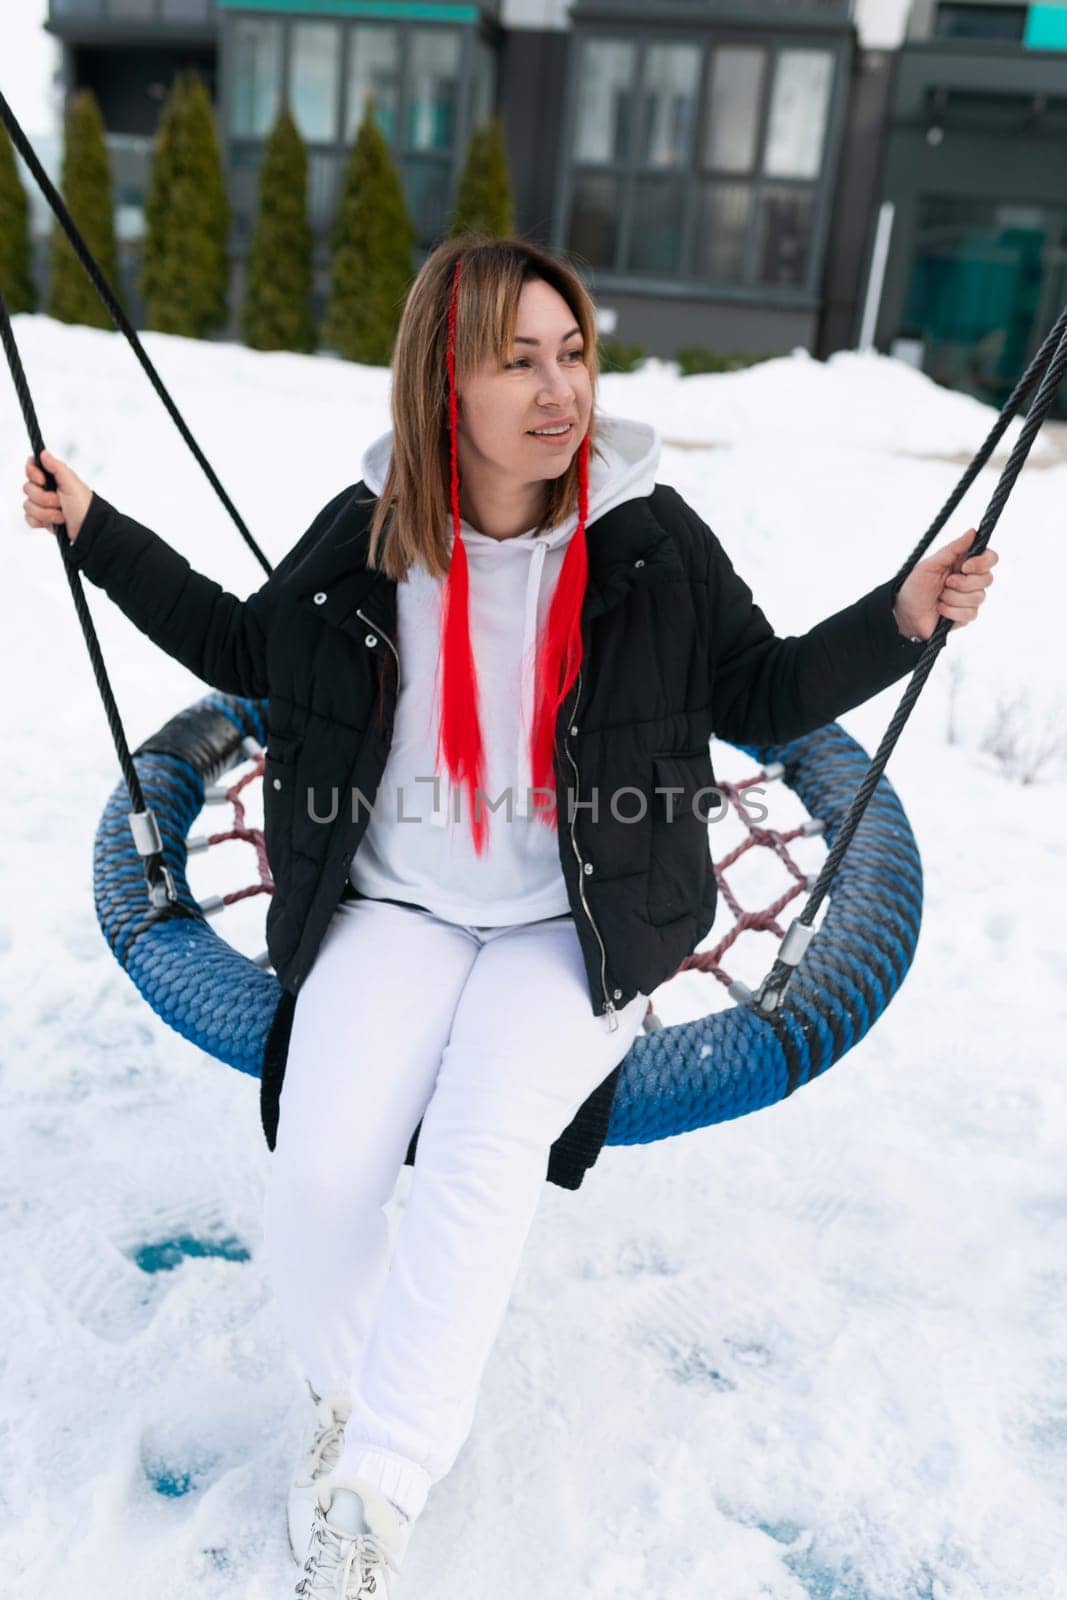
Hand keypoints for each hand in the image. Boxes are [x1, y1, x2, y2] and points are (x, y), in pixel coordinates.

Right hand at [22, 449, 92, 542]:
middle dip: (44, 498)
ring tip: (62, 516)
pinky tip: (54, 523)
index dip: (33, 473)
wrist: (88, 529)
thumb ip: (57, 467)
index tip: (42, 480)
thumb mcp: (72, 484)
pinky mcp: (41, 520)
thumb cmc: (84, 506)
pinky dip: (41, 522)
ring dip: (46, 513)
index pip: (31, 467)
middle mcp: (46, 489)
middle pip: (27, 488)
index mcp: (53, 478)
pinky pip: (29, 519)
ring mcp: (42, 505)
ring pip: (28, 505)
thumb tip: (43, 453)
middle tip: (60, 502)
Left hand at [892, 527, 997, 641]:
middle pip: (987, 579)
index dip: (982, 563)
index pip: (990, 558)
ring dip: (953, 598)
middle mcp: (971, 579)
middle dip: (963, 583)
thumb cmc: (916, 586)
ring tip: (939, 597)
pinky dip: (951, 611)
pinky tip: (940, 609)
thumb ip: (954, 548)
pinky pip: (970, 613)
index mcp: (964, 563)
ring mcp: (970, 598)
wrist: (905, 612)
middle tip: (945, 583)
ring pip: (979, 597)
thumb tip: (973, 532)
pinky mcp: (966, 615)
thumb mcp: (931, 564)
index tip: (965, 567)